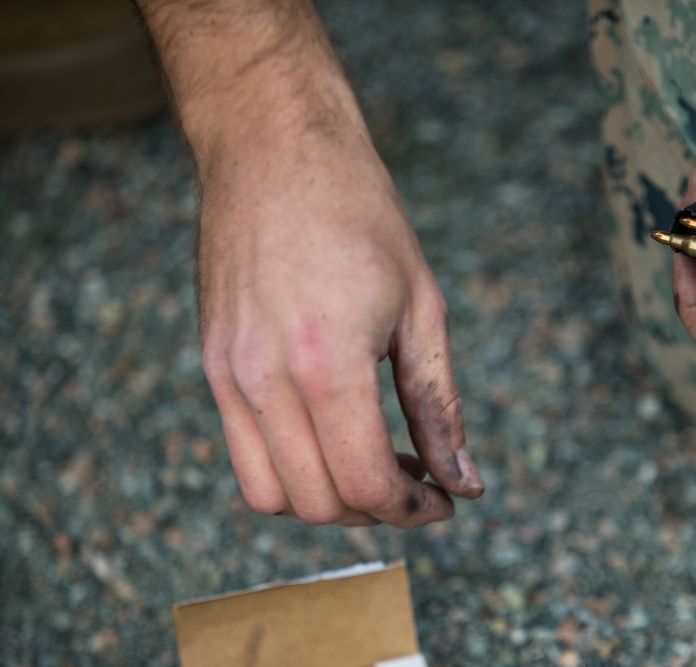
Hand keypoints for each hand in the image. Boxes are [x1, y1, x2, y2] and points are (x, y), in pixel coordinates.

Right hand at [196, 124, 483, 526]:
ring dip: (328, 500)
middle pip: (318, 504)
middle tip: (415, 481)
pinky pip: (243, 453)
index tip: (442, 500)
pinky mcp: (212, 363)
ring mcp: (227, 374)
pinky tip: (331, 433)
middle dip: (377, 511)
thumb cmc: (361, 214)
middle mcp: (265, 380)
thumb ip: (439, 405)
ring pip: (270, 495)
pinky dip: (291, 470)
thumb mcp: (422, 309)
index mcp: (328, 363)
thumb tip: (464, 482)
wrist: (275, 147)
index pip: (364, 484)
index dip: (412, 510)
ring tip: (372, 462)